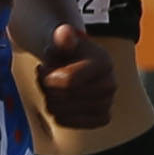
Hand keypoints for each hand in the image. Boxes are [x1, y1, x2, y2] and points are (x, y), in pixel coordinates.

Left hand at [29, 8, 117, 130]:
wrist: (76, 63)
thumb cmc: (65, 51)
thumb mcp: (61, 40)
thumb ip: (62, 37)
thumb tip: (65, 32)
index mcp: (103, 62)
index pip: (66, 82)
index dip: (46, 77)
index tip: (43, 68)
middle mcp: (110, 84)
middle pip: (62, 98)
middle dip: (46, 87)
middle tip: (46, 76)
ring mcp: (108, 103)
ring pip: (60, 111)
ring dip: (49, 99)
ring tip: (52, 87)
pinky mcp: (102, 118)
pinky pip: (66, 122)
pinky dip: (56, 112)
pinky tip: (60, 100)